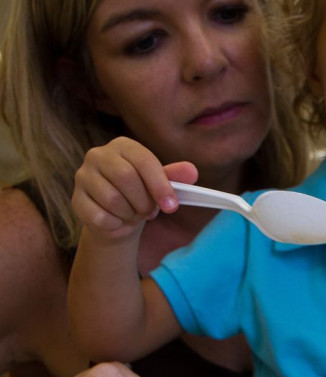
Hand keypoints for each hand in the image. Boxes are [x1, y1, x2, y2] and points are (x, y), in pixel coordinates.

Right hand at [72, 136, 197, 240]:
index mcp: (122, 146)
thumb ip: (174, 177)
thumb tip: (192, 172)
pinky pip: (99, 217)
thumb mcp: (159, 184)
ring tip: (133, 214)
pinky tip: (118, 221)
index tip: (172, 206)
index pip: (143, 161)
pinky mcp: (75, 201)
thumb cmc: (140, 195)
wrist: (117, 217)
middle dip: (144, 200)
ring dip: (130, 213)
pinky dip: (116, 225)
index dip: (160, 185)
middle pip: (125, 177)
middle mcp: (98, 155)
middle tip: (150, 211)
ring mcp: (83, 177)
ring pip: (111, 198)